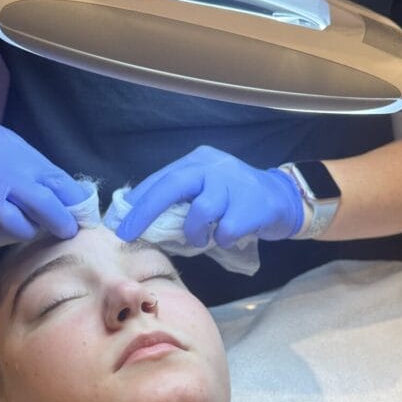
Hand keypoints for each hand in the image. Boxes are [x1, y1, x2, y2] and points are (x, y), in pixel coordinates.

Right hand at [0, 102, 88, 245]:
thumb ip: (26, 165)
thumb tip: (61, 195)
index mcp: (10, 149)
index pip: (56, 179)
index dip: (74, 201)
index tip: (83, 214)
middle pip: (44, 206)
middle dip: (61, 222)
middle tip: (67, 232)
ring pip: (18, 227)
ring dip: (22, 229)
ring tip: (15, 222)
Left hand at [115, 146, 303, 246]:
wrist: (283, 198)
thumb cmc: (236, 199)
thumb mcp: (207, 189)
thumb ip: (181, 199)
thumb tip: (143, 221)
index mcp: (198, 161)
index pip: (161, 178)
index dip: (138, 200)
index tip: (118, 221)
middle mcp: (214, 166)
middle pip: (173, 185)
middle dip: (145, 211)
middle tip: (127, 233)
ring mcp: (234, 184)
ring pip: (201, 210)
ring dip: (193, 232)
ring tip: (199, 239)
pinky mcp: (252, 206)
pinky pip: (226, 230)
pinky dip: (221, 239)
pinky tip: (227, 238)